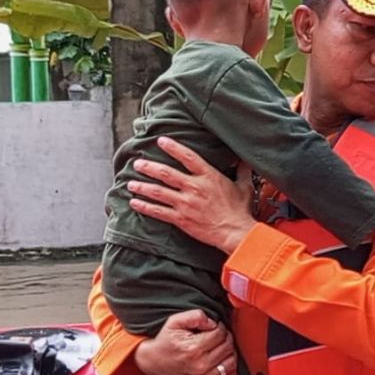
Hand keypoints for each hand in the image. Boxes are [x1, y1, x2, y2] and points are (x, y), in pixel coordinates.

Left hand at [128, 137, 255, 253]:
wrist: (235, 232)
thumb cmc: (240, 210)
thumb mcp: (244, 186)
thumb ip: (242, 170)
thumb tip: (244, 158)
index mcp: (209, 177)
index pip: (188, 157)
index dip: (173, 147)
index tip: (160, 141)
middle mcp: (194, 187)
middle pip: (166, 173)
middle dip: (149, 167)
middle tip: (137, 163)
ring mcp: (186, 204)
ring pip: (158, 192)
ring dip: (142, 186)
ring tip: (130, 183)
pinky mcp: (181, 219)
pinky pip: (159, 212)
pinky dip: (145, 207)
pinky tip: (134, 203)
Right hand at [133, 310, 237, 374]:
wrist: (152, 362)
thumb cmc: (165, 341)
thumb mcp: (175, 321)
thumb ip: (196, 316)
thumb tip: (213, 323)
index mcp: (193, 348)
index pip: (221, 334)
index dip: (220, 327)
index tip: (214, 328)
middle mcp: (199, 367)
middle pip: (227, 347)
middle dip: (225, 338)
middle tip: (217, 337)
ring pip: (230, 363)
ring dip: (229, 353)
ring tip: (219, 349)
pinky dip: (229, 373)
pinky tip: (221, 364)